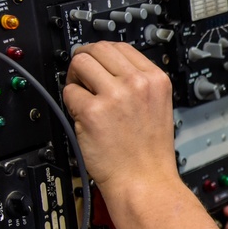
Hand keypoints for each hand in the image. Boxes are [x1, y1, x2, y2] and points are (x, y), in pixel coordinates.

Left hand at [62, 42, 178, 192]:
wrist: (146, 182)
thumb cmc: (150, 154)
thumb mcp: (158, 107)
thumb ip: (138, 84)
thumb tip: (108, 68)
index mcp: (157, 80)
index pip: (121, 47)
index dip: (103, 55)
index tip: (97, 64)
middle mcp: (138, 84)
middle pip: (98, 48)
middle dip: (86, 61)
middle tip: (83, 78)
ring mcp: (115, 96)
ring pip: (80, 63)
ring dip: (75, 78)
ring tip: (83, 97)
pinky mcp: (93, 111)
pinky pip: (69, 92)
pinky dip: (71, 103)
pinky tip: (84, 117)